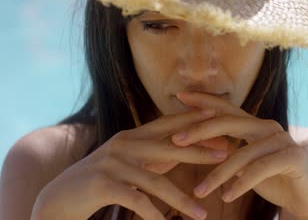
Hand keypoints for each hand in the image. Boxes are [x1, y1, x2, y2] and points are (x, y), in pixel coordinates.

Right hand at [32, 110, 227, 219]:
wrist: (60, 198)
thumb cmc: (102, 180)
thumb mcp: (131, 163)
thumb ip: (156, 155)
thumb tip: (188, 149)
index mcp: (132, 136)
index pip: (168, 124)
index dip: (193, 120)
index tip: (219, 119)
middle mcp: (123, 144)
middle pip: (169, 147)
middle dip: (199, 151)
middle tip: (225, 156)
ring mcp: (112, 163)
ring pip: (156, 181)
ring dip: (181, 200)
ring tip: (201, 215)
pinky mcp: (102, 184)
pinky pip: (136, 201)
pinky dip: (153, 215)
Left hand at [170, 91, 307, 218]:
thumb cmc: (275, 180)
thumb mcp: (246, 165)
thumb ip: (229, 152)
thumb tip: (197, 147)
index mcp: (255, 126)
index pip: (226, 109)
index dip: (204, 100)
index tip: (179, 95)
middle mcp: (268, 127)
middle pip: (229, 122)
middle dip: (200, 130)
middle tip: (176, 141)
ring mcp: (281, 140)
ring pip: (242, 153)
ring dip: (218, 174)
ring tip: (200, 191)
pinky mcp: (292, 157)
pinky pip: (259, 169)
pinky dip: (241, 183)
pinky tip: (226, 196)